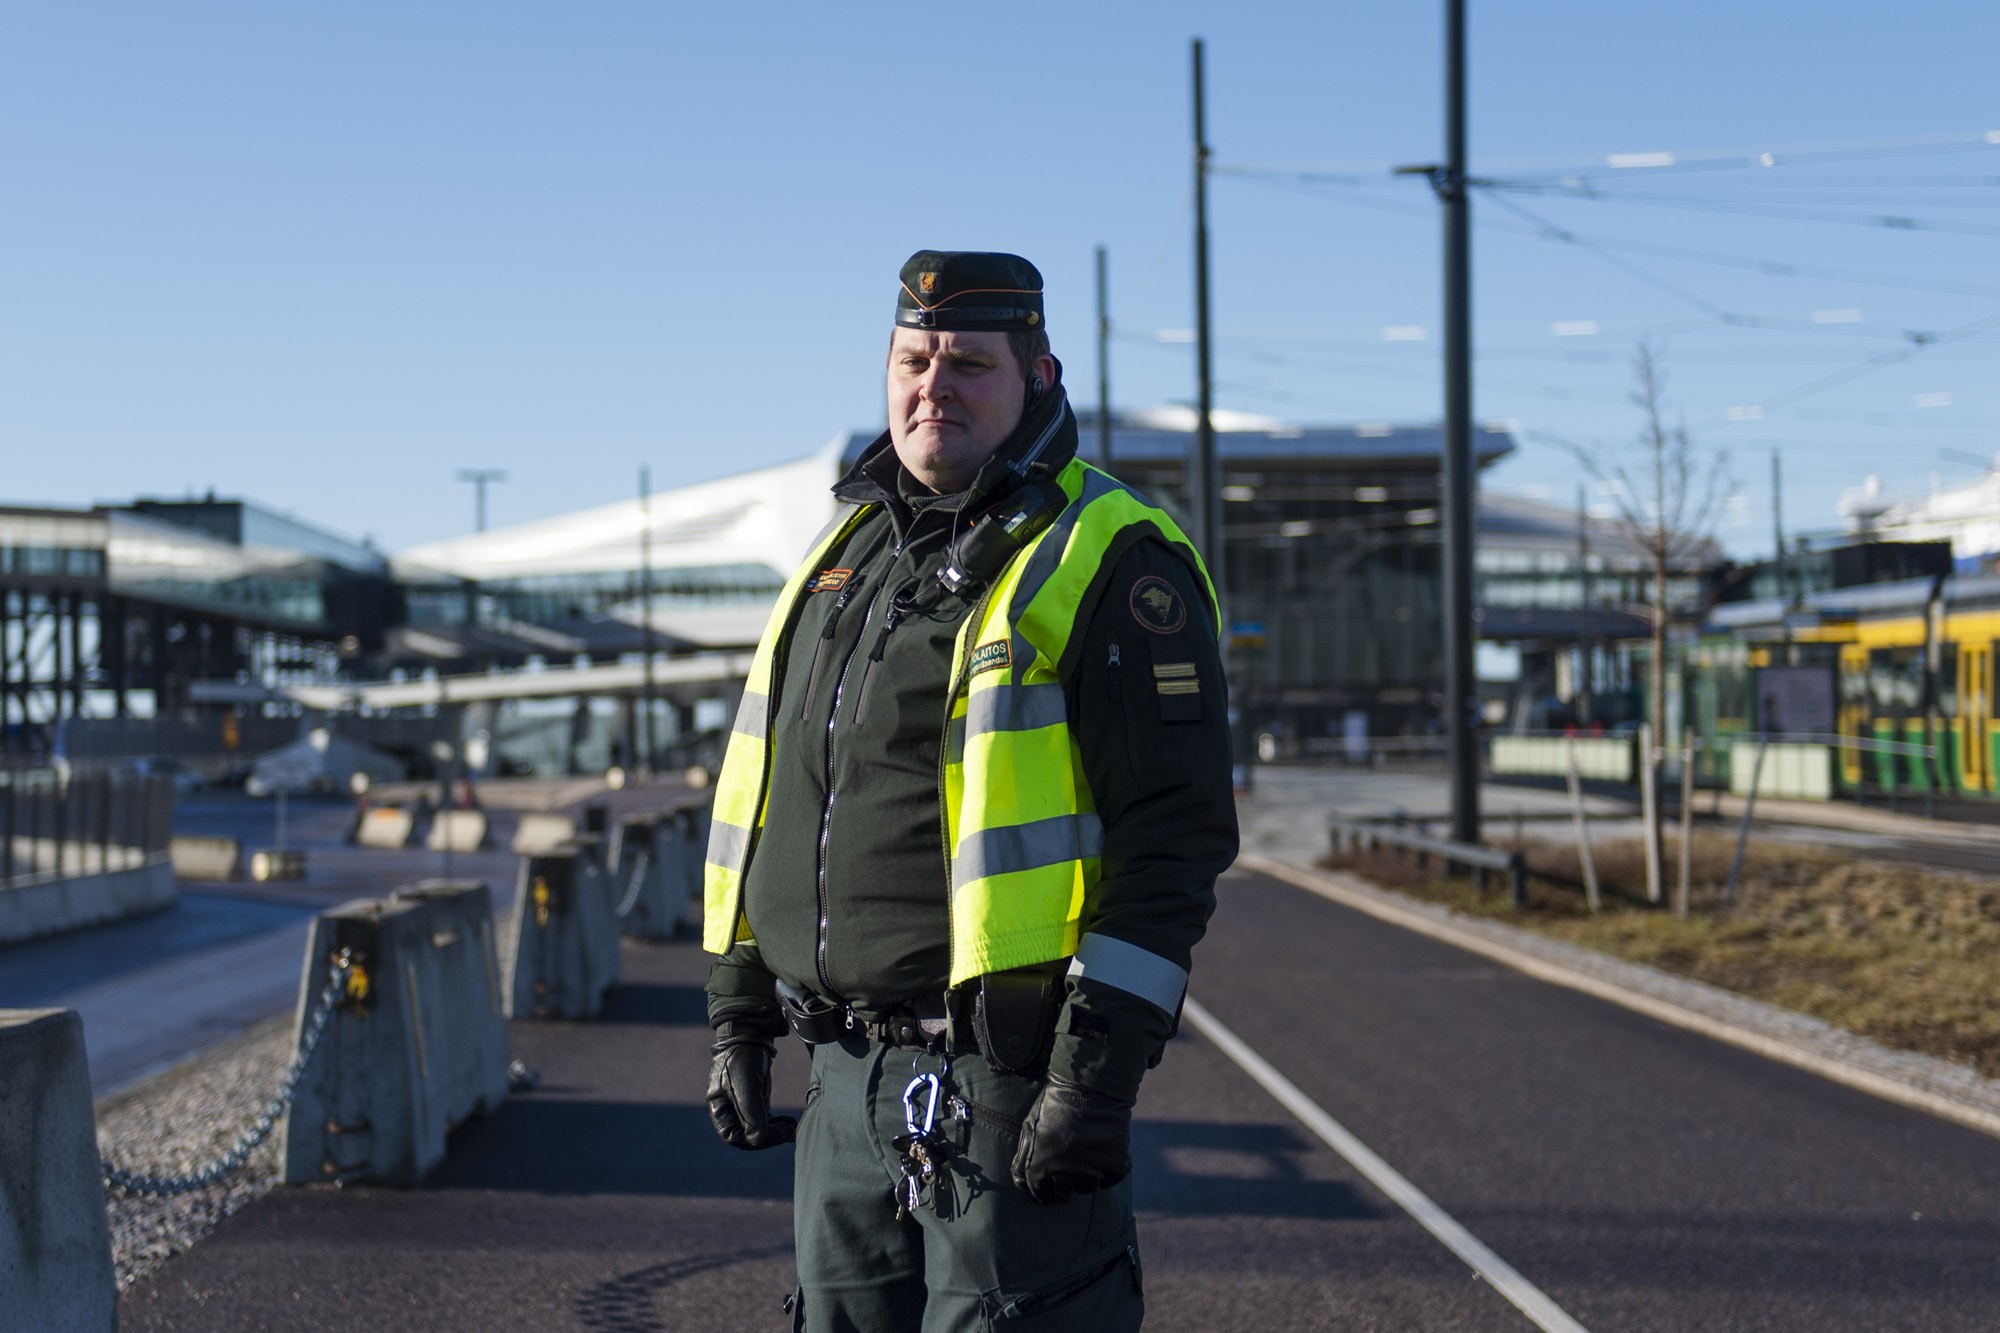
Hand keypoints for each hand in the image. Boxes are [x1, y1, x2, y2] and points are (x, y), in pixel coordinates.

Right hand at [706, 1031, 796, 1149]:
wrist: (750, 1032)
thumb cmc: (743, 1056)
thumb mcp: (746, 1084)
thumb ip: (751, 1112)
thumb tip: (757, 1140)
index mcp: (719, 1108)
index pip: (733, 1136)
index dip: (754, 1140)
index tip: (775, 1134)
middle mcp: (727, 1109)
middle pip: (746, 1135)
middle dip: (768, 1136)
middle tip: (789, 1132)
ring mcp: (740, 1103)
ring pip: (756, 1128)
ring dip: (774, 1131)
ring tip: (791, 1127)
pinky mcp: (752, 1098)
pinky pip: (763, 1120)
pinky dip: (775, 1124)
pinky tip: (788, 1122)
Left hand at [1009, 1074, 1132, 1203]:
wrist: (1091, 1087)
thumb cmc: (1054, 1105)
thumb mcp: (1030, 1127)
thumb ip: (1023, 1158)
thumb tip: (1020, 1184)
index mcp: (1041, 1167)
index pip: (1040, 1193)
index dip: (1044, 1188)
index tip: (1050, 1182)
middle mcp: (1065, 1175)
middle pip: (1065, 1194)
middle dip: (1064, 1184)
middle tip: (1069, 1165)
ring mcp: (1092, 1172)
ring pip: (1087, 1186)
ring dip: (1085, 1174)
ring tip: (1086, 1150)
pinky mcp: (1115, 1167)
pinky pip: (1109, 1179)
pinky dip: (1107, 1168)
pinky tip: (1102, 1150)